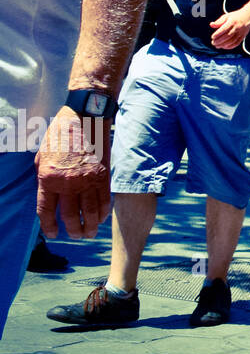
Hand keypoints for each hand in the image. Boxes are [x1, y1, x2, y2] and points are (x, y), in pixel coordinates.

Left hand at [35, 108, 110, 239]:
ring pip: (90, 211)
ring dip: (90, 225)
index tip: (54, 233)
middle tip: (76, 236)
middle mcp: (68, 183)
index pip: (47, 211)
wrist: (84, 117)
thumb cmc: (60, 134)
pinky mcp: (104, 174)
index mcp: (48, 178)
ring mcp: (88, 179)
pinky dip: (103, 211)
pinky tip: (102, 218)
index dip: (49, 226)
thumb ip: (44, 177)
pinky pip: (104, 199)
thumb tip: (49, 194)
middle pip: (70, 215)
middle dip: (73, 229)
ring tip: (89, 234)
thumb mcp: (42, 156)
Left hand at [210, 7, 249, 49]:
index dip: (217, 34)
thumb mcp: (227, 16)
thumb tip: (211, 25)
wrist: (248, 16)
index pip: (224, 29)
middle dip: (219, 41)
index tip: (212, 37)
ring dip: (223, 45)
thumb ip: (219, 21)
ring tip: (217, 46)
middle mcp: (237, 27)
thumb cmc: (235, 16)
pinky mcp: (243, 36)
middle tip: (213, 43)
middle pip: (227, 36)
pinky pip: (236, 43)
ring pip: (231, 41)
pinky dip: (230, 46)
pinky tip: (224, 47)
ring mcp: (241, 32)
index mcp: (232, 21)